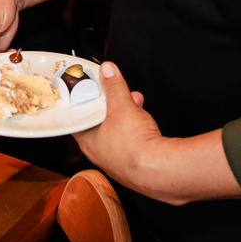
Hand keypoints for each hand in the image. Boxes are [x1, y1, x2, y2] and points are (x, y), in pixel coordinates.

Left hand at [73, 62, 169, 195]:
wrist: (160, 171)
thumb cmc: (134, 146)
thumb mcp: (122, 106)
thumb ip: (114, 87)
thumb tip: (107, 70)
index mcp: (88, 142)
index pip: (79, 118)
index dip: (86, 102)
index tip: (92, 92)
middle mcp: (100, 155)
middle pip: (101, 124)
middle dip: (111, 106)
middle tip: (117, 94)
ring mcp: (118, 163)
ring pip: (118, 133)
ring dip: (127, 116)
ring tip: (136, 102)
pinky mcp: (136, 167)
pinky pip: (133, 143)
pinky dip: (137, 130)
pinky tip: (146, 122)